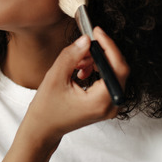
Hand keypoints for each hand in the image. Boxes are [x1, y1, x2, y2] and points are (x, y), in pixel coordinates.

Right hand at [22, 27, 128, 143]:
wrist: (44, 129)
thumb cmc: (47, 109)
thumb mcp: (55, 77)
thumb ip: (72, 56)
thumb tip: (86, 40)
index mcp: (101, 101)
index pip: (117, 68)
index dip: (109, 46)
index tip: (97, 32)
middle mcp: (111, 106)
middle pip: (117, 70)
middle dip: (100, 54)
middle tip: (83, 46)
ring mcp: (110, 106)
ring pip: (112, 74)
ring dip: (96, 62)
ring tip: (77, 63)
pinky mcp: (105, 104)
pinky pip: (108, 80)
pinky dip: (96, 70)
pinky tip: (80, 71)